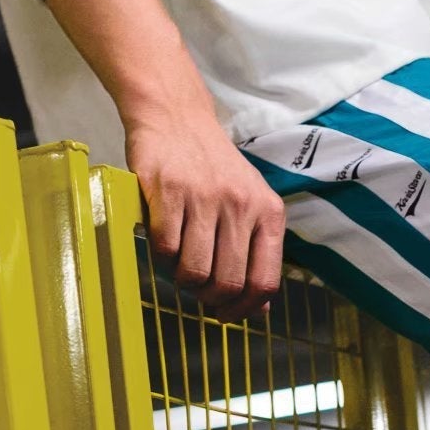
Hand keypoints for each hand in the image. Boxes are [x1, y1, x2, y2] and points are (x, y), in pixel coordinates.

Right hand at [124, 97, 285, 321]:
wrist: (177, 115)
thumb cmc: (212, 167)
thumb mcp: (249, 205)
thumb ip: (257, 253)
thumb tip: (259, 309)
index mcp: (269, 213)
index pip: (264, 282)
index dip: (244, 309)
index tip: (227, 314)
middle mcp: (242, 205)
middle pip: (228, 283)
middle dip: (209, 298)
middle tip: (197, 291)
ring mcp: (205, 197)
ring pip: (195, 271)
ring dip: (182, 281)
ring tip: (178, 267)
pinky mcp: (169, 190)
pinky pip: (166, 248)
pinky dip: (161, 258)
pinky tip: (162, 247)